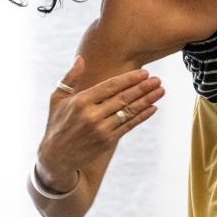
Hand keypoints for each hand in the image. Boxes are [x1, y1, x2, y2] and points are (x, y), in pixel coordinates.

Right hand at [35, 56, 163, 190]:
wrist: (56, 157)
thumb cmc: (57, 123)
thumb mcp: (57, 99)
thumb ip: (69, 78)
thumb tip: (80, 59)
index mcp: (81, 101)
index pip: (110, 86)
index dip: (129, 79)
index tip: (144, 72)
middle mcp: (92, 115)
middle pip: (123, 98)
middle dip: (143, 88)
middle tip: (158, 79)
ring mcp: (101, 129)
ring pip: (129, 111)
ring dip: (147, 100)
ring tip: (161, 91)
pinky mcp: (107, 141)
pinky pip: (129, 126)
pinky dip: (142, 116)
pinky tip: (153, 107)